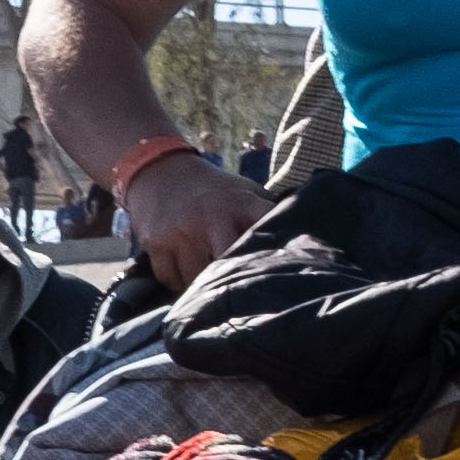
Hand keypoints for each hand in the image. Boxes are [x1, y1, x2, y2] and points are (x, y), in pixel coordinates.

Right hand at [127, 148, 270, 295]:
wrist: (161, 171)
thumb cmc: (213, 190)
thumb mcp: (244, 191)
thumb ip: (267, 213)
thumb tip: (302, 241)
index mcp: (242, 204)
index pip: (266, 231)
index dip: (273, 256)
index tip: (276, 275)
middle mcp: (212, 216)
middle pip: (229, 264)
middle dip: (231, 279)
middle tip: (233, 288)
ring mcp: (182, 230)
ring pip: (197, 279)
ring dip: (201, 283)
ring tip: (204, 271)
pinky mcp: (157, 242)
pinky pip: (171, 279)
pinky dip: (177, 281)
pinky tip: (182, 269)